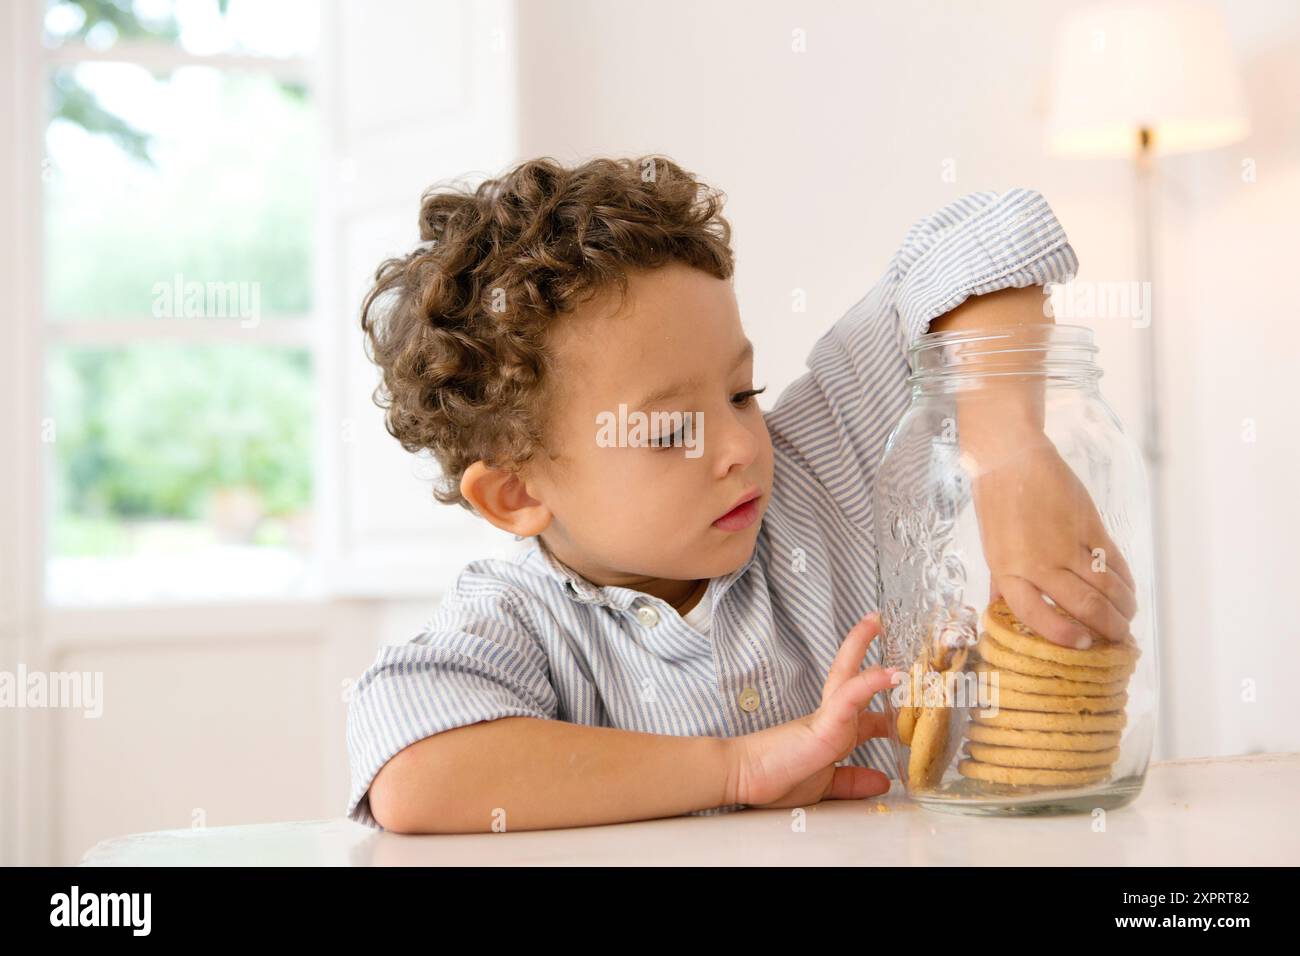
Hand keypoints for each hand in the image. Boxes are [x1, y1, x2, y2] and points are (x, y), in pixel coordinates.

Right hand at [724, 613, 896, 807]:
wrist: (742, 778)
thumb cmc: (776, 778)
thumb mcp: (826, 785)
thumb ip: (852, 782)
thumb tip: (881, 782)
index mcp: (831, 733)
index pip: (864, 714)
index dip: (887, 709)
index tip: (907, 705)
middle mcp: (830, 719)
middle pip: (850, 677)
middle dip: (863, 649)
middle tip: (878, 622)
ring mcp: (826, 718)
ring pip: (848, 678)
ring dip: (860, 647)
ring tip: (876, 622)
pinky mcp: (822, 725)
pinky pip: (848, 699)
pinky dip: (869, 684)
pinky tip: (889, 673)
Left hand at [969, 430, 1137, 646]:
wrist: (1010, 458)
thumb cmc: (997, 502)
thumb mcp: (992, 548)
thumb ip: (1003, 581)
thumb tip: (1001, 609)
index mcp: (1009, 572)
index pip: (1037, 616)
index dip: (1063, 636)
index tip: (1084, 646)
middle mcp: (1038, 563)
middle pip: (1084, 605)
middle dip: (1108, 627)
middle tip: (1120, 638)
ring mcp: (1066, 543)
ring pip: (1106, 586)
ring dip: (1123, 606)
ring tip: (1129, 616)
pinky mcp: (1088, 524)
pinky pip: (1114, 560)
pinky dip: (1126, 578)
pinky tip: (1129, 588)